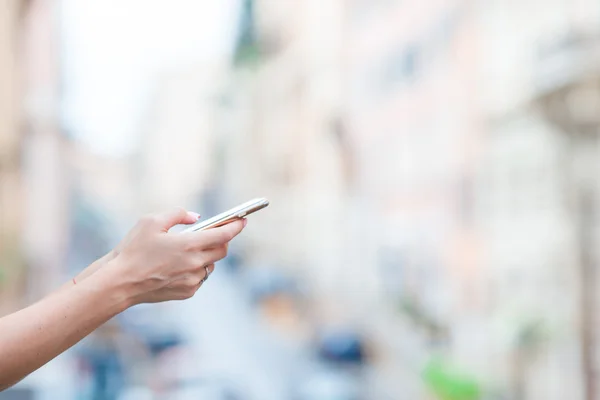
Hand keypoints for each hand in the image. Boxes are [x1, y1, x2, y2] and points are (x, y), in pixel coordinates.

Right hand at [100, 208, 245, 304]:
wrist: (119, 283)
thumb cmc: (133, 249)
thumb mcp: (151, 221)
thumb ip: (177, 215)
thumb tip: (196, 217)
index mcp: (189, 245)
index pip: (223, 234)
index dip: (236, 227)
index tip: (243, 220)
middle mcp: (195, 264)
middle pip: (222, 250)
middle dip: (222, 240)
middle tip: (215, 232)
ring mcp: (192, 280)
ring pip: (211, 265)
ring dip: (207, 256)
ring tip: (192, 249)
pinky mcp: (187, 292)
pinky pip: (200, 278)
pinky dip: (196, 269)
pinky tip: (181, 265)